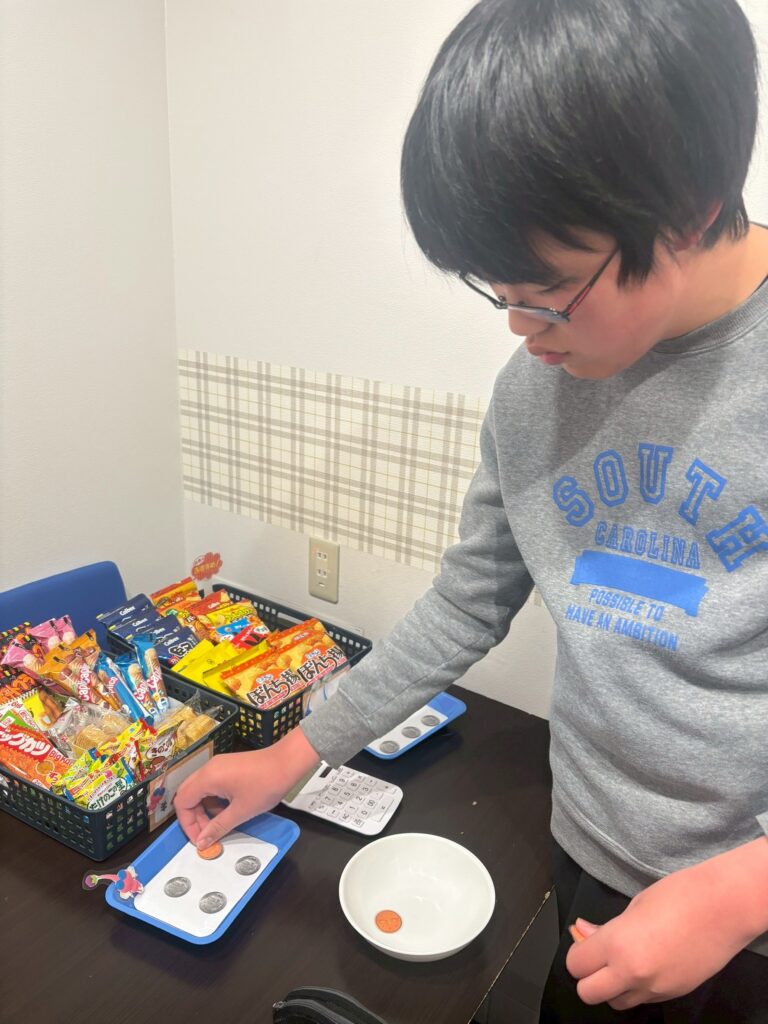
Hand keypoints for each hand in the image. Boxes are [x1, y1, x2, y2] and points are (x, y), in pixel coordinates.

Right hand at [174, 725, 319, 848]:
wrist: (288, 762)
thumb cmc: (265, 786)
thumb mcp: (241, 811)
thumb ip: (218, 827)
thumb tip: (201, 843)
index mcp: (207, 777)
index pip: (182, 802)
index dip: (187, 824)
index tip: (200, 840)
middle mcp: (208, 768)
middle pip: (188, 794)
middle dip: (194, 817)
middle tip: (207, 833)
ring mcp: (218, 765)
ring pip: (200, 790)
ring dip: (205, 809)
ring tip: (220, 824)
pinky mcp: (228, 766)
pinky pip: (212, 785)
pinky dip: (214, 800)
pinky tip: (228, 810)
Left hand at [567, 840, 767, 1009]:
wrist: (724, 907)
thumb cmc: (678, 895)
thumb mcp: (634, 906)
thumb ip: (606, 929)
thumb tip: (583, 934)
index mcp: (618, 946)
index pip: (576, 965)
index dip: (577, 953)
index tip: (584, 941)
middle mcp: (633, 974)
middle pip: (588, 993)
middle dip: (587, 976)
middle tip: (598, 956)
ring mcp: (655, 989)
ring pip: (616, 1003)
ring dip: (612, 986)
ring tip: (624, 961)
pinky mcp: (673, 994)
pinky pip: (643, 1000)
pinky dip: (636, 988)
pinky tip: (647, 964)